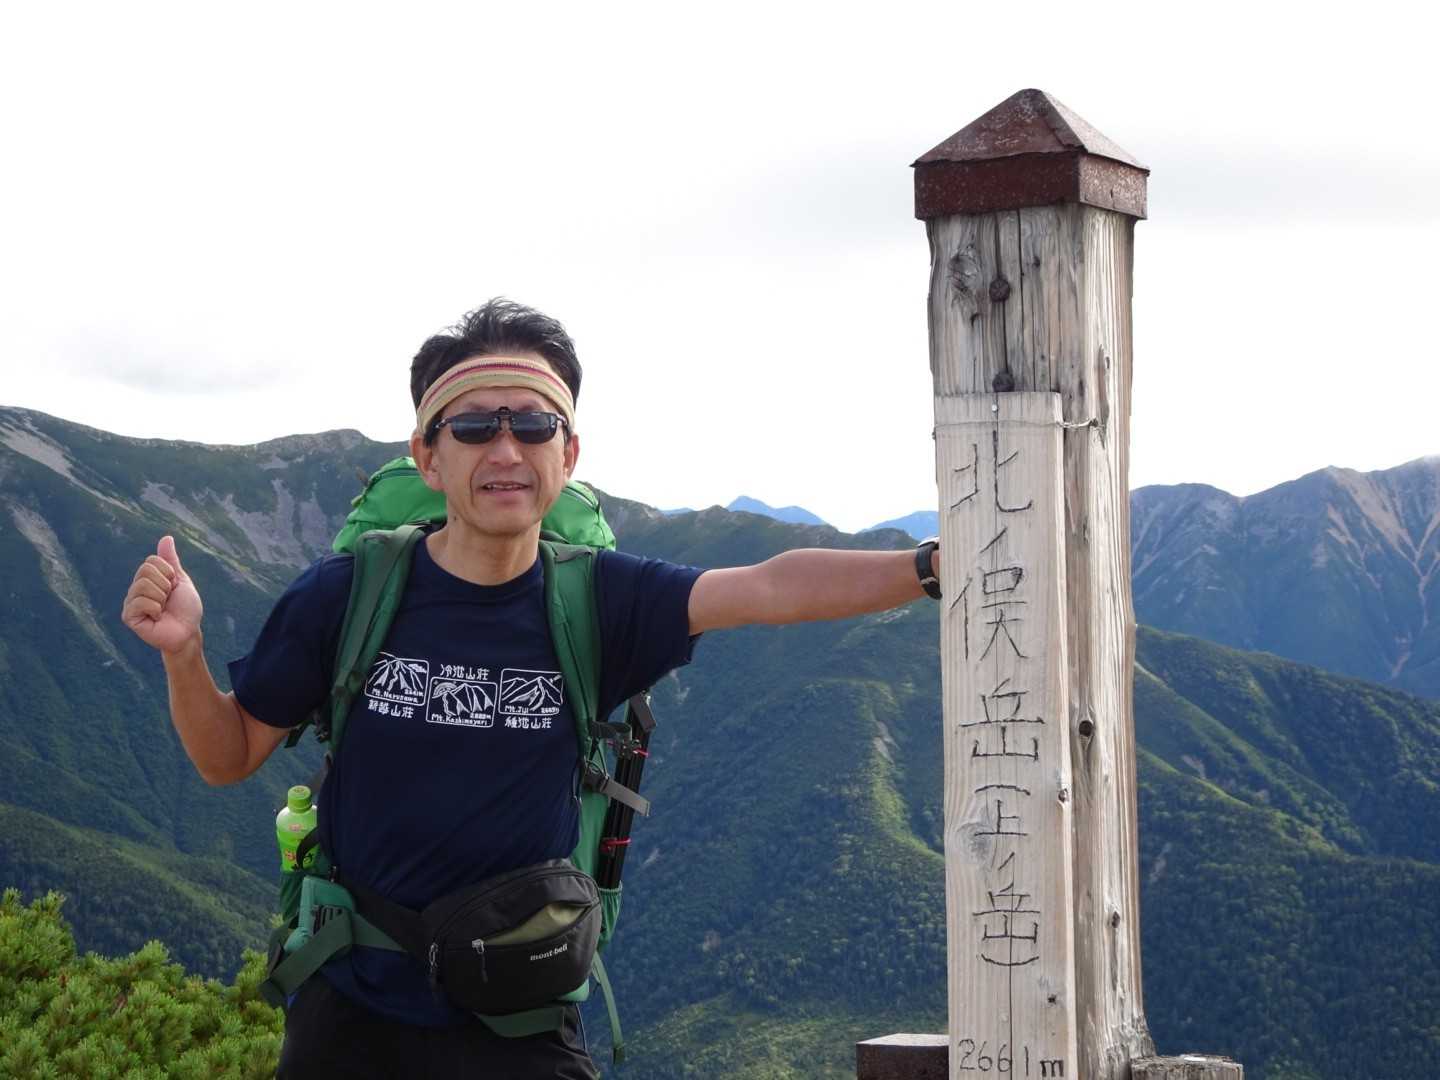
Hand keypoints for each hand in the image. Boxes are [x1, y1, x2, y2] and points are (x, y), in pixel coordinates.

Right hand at [121, 536, 203, 653]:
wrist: (188, 631)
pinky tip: (156, 618)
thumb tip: (166, 537)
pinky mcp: (128, 617)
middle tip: (168, 600)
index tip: (173, 587)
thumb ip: (170, 561)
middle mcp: (135, 589)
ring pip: (143, 585)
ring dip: (161, 598)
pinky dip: (155, 608)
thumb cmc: (186, 608)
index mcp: (146, 579)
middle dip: (165, 585)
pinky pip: (140, 601)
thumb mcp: (180, 580)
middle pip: (145, 570)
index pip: (151, 561)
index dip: (169, 572)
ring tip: (162, 609)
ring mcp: (130, 602)